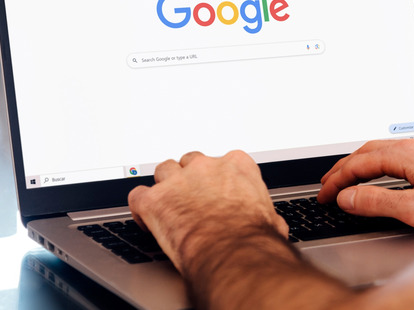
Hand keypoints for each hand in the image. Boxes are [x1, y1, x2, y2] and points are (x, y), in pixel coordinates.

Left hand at [127, 150, 287, 273]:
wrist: (233, 252)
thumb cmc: (253, 236)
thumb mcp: (269, 218)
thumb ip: (264, 213)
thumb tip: (274, 225)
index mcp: (237, 165)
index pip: (223, 161)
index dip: (217, 178)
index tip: (216, 191)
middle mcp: (206, 167)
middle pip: (190, 162)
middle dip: (189, 178)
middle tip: (190, 198)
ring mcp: (178, 181)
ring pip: (163, 171)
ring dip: (164, 186)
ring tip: (167, 204)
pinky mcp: (155, 200)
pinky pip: (138, 195)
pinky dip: (141, 207)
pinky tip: (147, 218)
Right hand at [317, 137, 413, 235]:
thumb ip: (380, 202)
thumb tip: (348, 197)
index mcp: (408, 154)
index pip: (359, 162)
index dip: (337, 179)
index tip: (325, 193)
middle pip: (369, 150)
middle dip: (344, 167)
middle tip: (328, 184)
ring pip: (385, 149)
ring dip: (362, 162)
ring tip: (349, 177)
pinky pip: (400, 151)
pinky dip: (381, 161)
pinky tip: (386, 172)